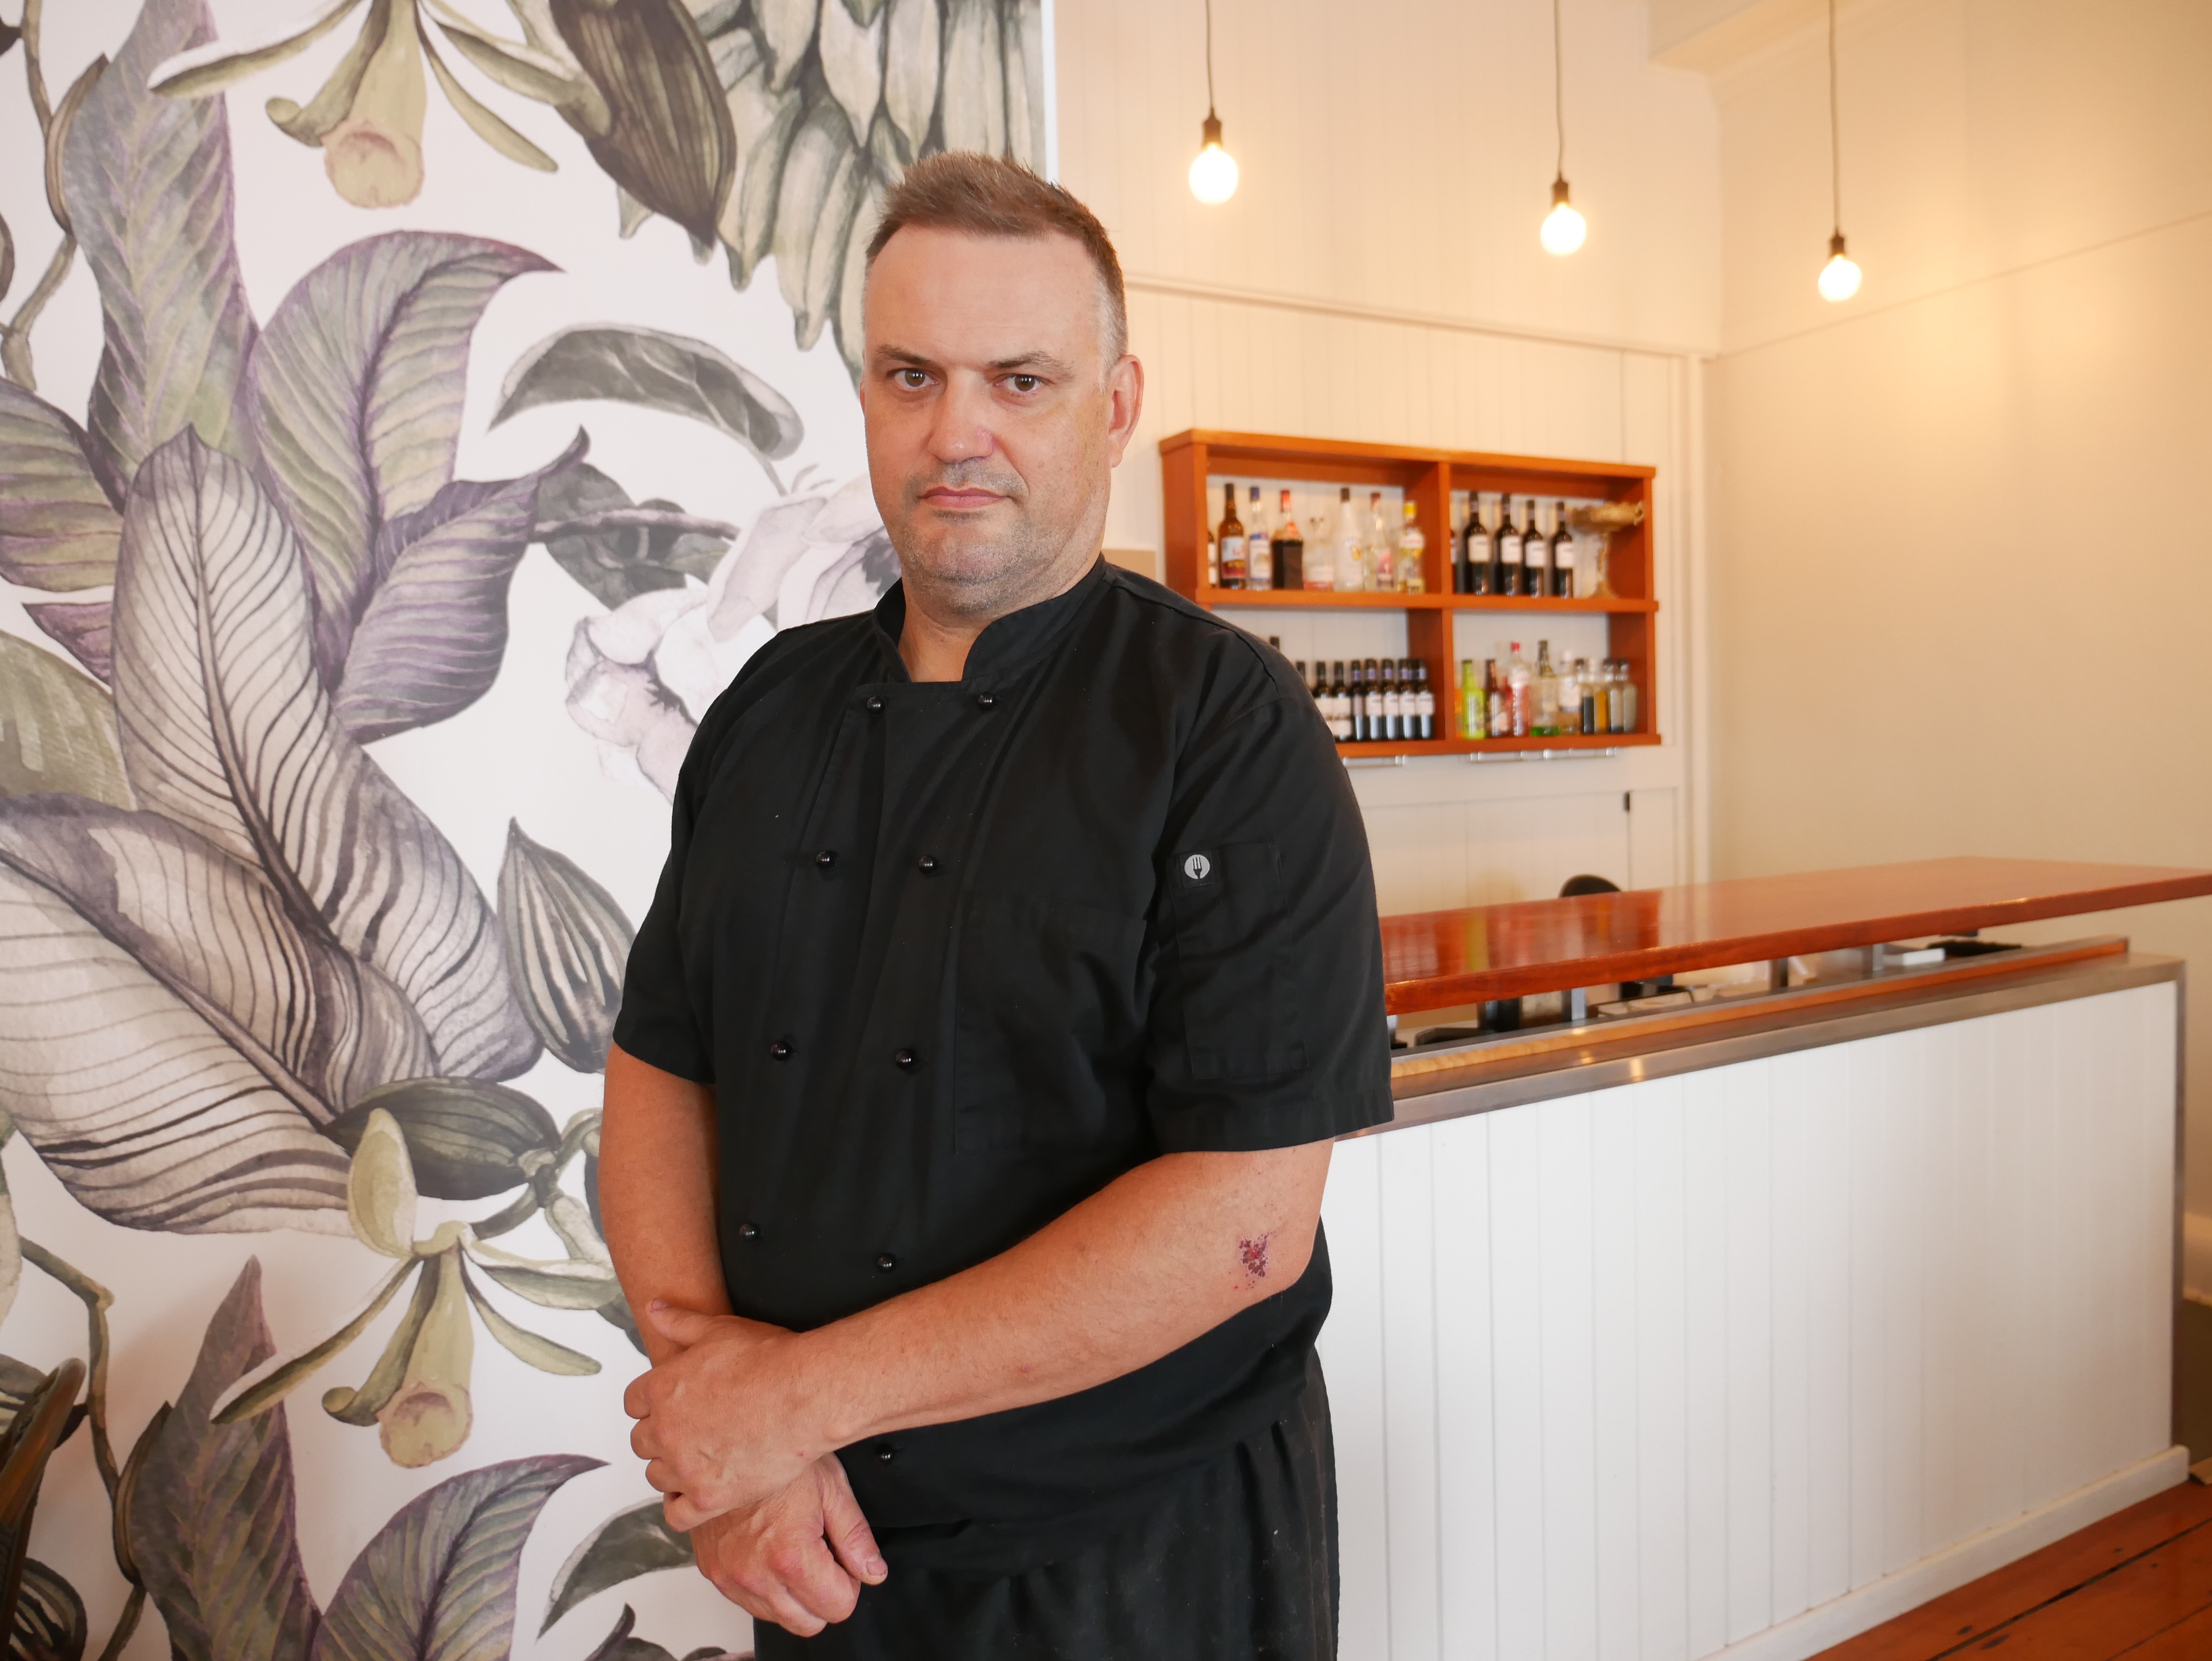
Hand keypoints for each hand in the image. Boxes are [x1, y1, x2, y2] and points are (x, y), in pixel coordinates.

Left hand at [625, 1302, 820, 1529]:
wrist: (806, 1395)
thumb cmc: (770, 1360)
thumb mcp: (721, 1329)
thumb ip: (681, 1322)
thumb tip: (655, 1308)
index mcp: (662, 1389)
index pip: (633, 1403)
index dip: (652, 1403)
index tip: (670, 1405)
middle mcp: (666, 1431)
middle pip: (642, 1441)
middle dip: (661, 1435)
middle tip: (690, 1431)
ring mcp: (685, 1468)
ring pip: (656, 1476)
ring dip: (671, 1469)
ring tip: (698, 1459)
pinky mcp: (710, 1498)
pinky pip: (677, 1514)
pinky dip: (682, 1507)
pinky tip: (698, 1495)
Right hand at [691, 1455, 887, 1636]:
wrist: (725, 1437)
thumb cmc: (777, 1453)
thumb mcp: (831, 1486)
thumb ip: (855, 1537)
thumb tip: (873, 1571)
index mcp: (789, 1555)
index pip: (838, 1607)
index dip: (849, 1584)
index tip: (843, 1560)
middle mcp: (755, 1574)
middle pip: (808, 1624)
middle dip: (823, 1595)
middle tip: (823, 1555)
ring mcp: (729, 1576)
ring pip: (777, 1618)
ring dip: (793, 1595)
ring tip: (794, 1547)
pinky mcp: (713, 1572)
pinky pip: (748, 1601)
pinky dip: (765, 1587)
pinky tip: (769, 1550)